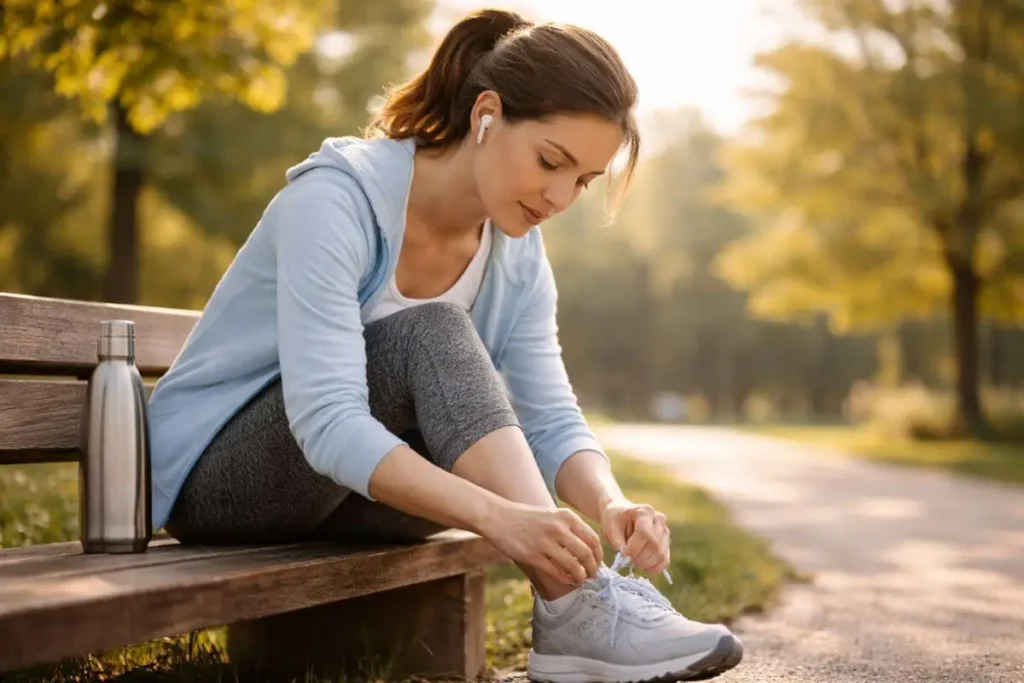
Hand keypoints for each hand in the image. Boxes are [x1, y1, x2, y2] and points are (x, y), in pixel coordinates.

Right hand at [481, 502, 603, 588]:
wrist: (499, 517)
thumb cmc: (527, 518)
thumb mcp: (552, 515)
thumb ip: (570, 528)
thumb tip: (589, 550)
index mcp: (566, 517)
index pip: (593, 539)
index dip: (599, 555)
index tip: (598, 564)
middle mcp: (558, 528)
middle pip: (586, 554)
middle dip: (593, 569)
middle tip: (593, 576)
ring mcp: (545, 542)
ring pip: (573, 566)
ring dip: (581, 577)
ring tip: (581, 581)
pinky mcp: (533, 556)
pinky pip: (556, 573)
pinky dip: (565, 580)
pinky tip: (567, 581)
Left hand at [600, 500, 669, 574]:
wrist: (622, 515)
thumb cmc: (615, 520)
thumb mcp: (611, 527)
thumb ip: (617, 543)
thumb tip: (625, 559)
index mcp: (644, 512)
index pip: (644, 533)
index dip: (634, 548)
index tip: (623, 555)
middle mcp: (659, 520)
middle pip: (654, 545)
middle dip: (639, 558)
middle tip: (627, 560)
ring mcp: (665, 531)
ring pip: (661, 555)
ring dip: (646, 564)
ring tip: (633, 561)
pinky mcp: (666, 543)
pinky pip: (665, 561)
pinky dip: (654, 568)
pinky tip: (643, 566)